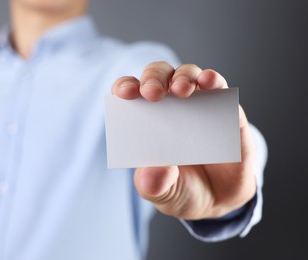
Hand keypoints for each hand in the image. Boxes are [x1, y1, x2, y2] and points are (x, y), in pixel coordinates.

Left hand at [111, 63, 255, 219]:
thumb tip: (154, 170)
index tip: (125, 94)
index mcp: (145, 121)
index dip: (125, 87)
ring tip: (181, 90)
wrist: (220, 200)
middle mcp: (169, 106)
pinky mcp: (225, 109)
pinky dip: (213, 80)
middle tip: (152, 93)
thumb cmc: (182, 189)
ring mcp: (197, 104)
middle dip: (153, 79)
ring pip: (187, 74)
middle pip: (157, 77)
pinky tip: (209, 82)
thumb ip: (154, 184)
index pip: (130, 94)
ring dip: (183, 76)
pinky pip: (218, 87)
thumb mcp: (163, 193)